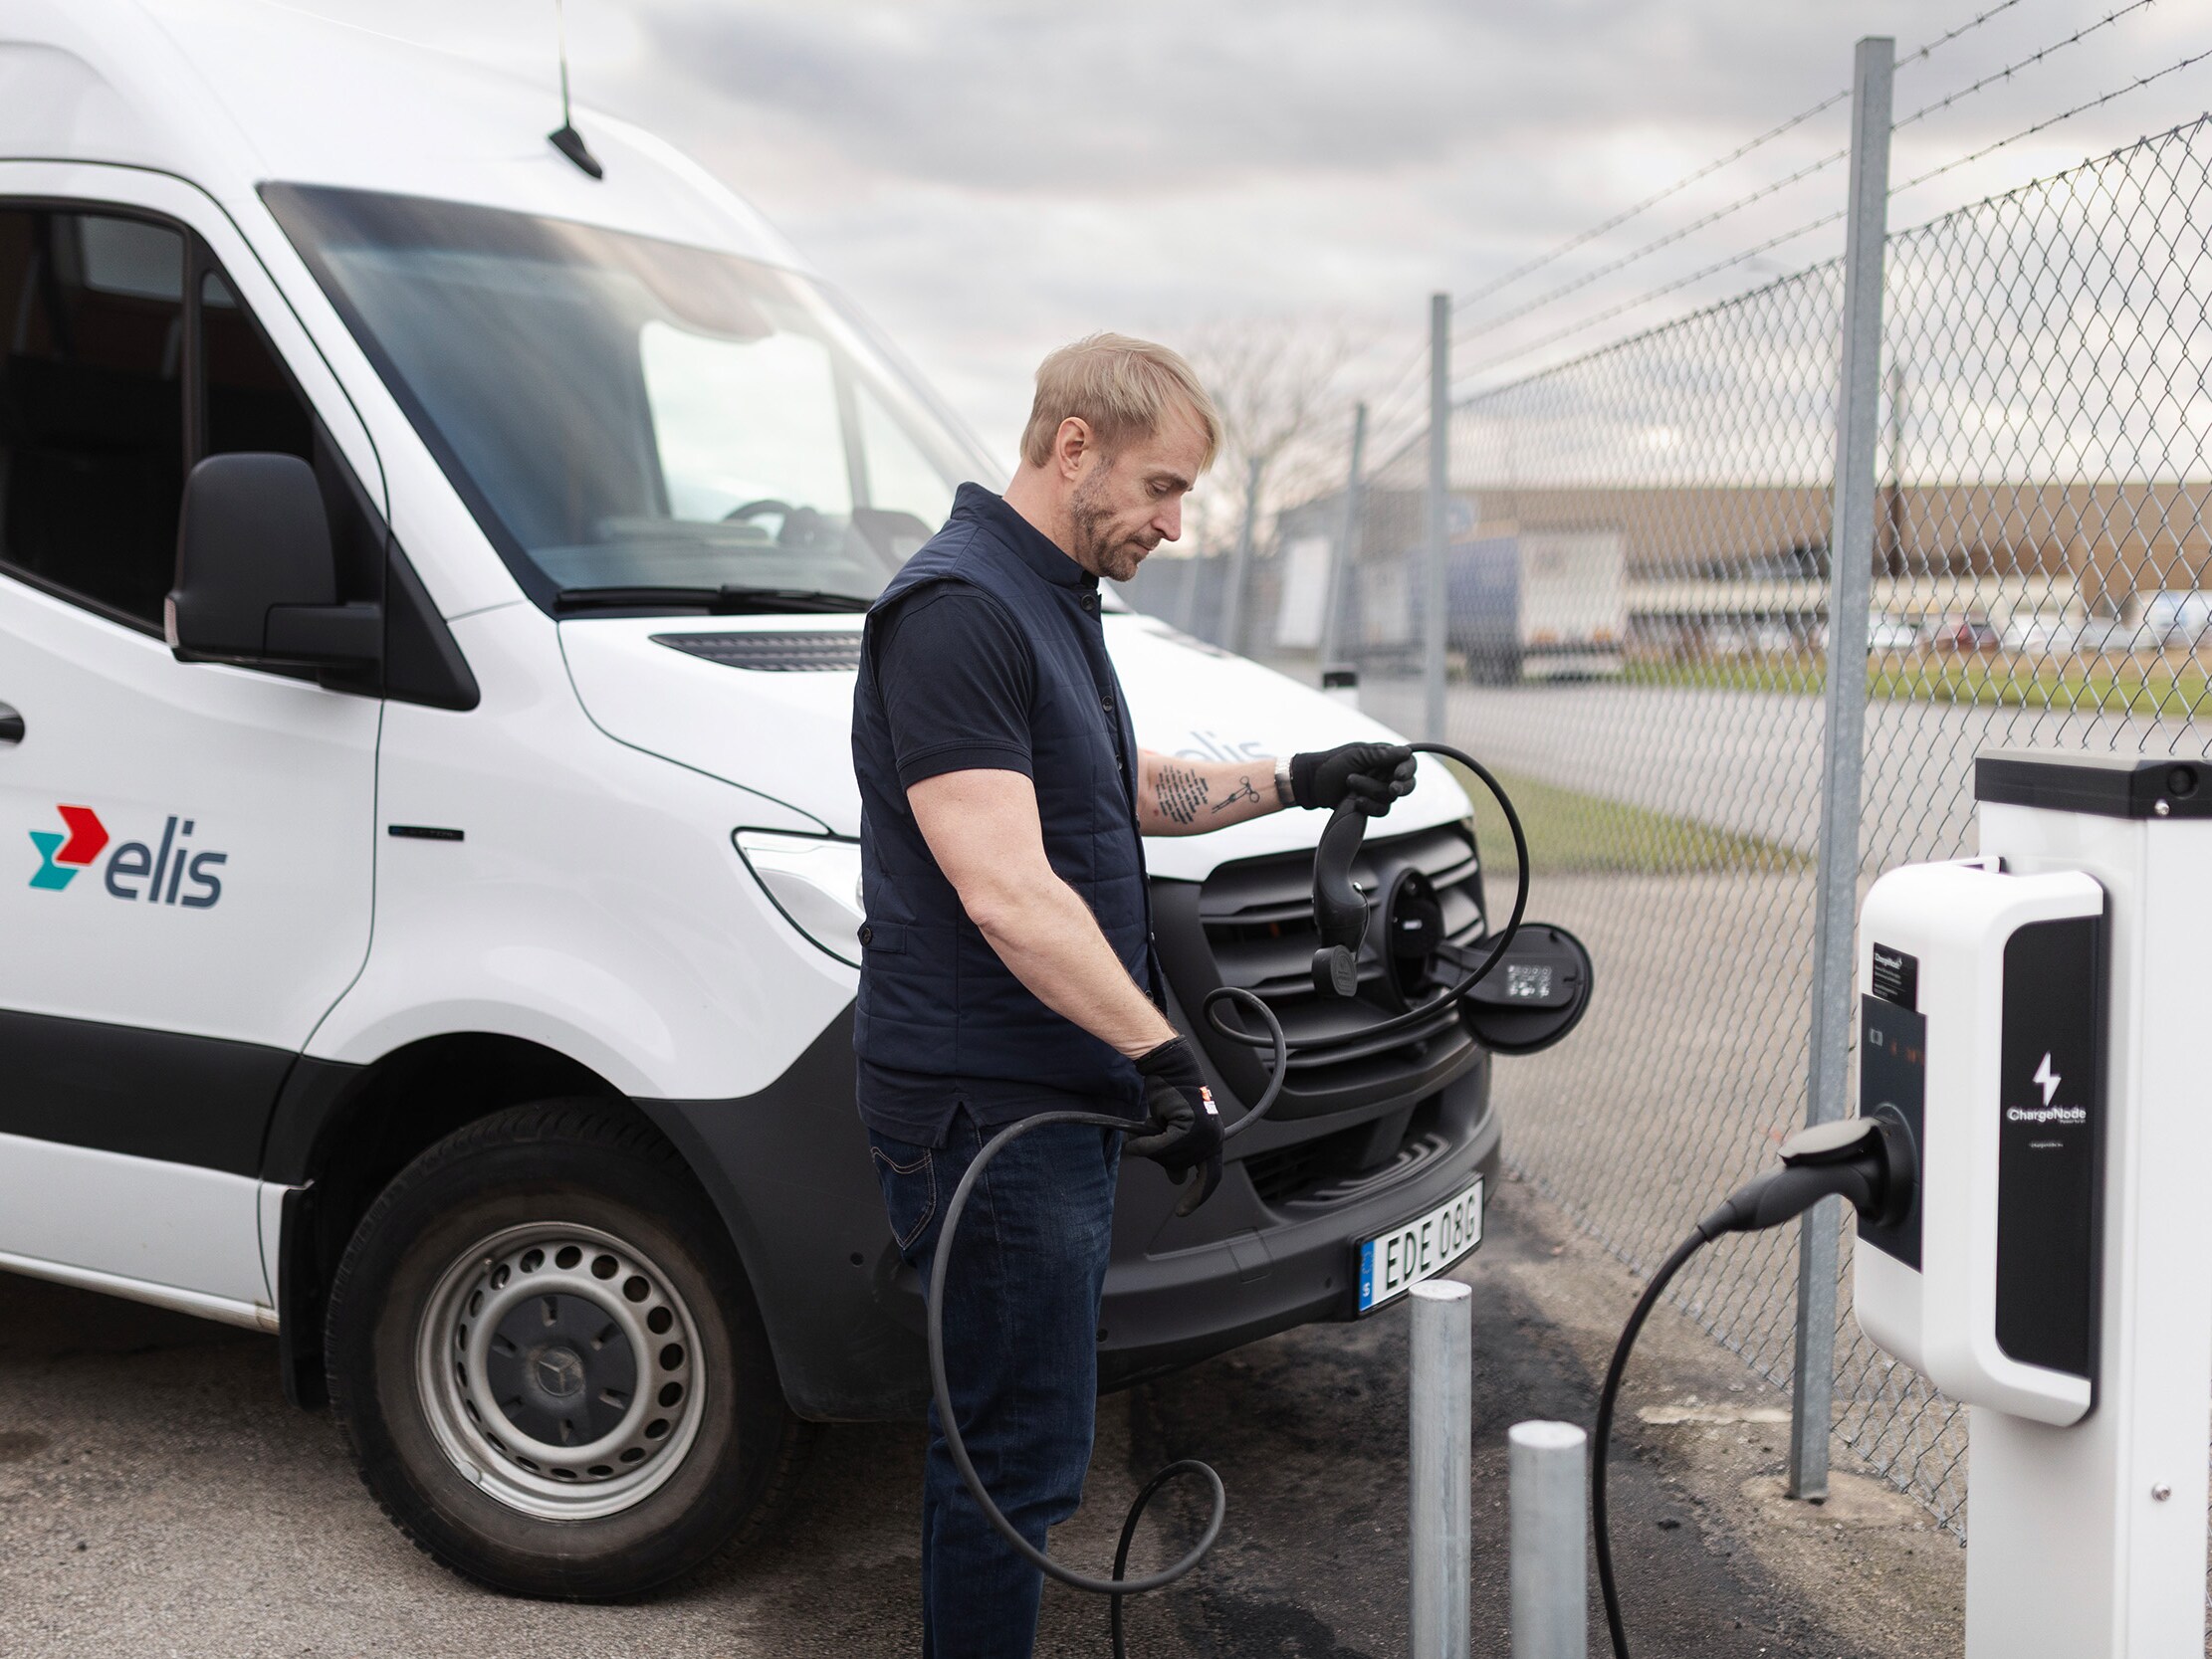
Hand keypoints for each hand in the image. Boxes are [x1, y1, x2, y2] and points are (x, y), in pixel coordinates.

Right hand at [1122, 1037, 1223, 1216]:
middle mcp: (1213, 1138)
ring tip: (1150, 1126)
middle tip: (1150, 1139)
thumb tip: (1177, 1179)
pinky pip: (1161, 1148)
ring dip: (1151, 1147)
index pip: (1211, 1177)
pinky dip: (1146, 1145)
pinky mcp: (1189, 1127)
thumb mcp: (1175, 1131)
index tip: (1183, 1211)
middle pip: (1180, 1168)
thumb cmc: (1170, 1094)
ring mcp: (1203, 1134)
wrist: (1170, 1066)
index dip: (1197, 1195)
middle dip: (1161, 1156)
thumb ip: (1178, 1154)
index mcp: (1213, 1140)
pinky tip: (1137, 1139)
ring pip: (1170, 1159)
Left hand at [1289, 742, 1416, 816]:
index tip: (1399, 775)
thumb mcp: (1356, 755)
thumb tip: (1406, 752)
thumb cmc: (1332, 764)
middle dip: (1400, 787)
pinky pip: (1382, 811)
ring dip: (1371, 791)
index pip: (1408, 763)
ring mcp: (1378, 790)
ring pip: (1391, 799)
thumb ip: (1381, 755)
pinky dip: (1370, 807)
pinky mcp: (1371, 805)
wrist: (1312, 784)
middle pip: (1407, 784)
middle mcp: (1384, 774)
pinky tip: (1356, 801)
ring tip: (1350, 783)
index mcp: (1384, 757)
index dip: (1408, 770)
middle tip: (1392, 788)